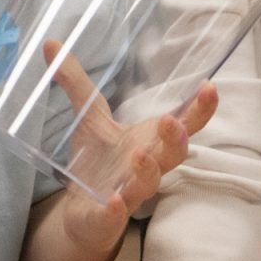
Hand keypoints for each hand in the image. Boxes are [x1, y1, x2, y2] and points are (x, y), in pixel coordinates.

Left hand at [44, 39, 217, 255]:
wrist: (83, 212)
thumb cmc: (98, 161)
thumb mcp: (88, 118)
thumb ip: (75, 82)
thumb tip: (51, 43)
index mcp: (150, 142)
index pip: (184, 125)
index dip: (200, 109)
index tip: (209, 87)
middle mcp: (147, 167)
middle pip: (172, 155)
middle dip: (175, 138)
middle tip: (172, 121)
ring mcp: (130, 193)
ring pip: (148, 184)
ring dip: (147, 171)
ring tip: (141, 154)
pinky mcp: (107, 216)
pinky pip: (116, 214)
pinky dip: (117, 209)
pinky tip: (115, 201)